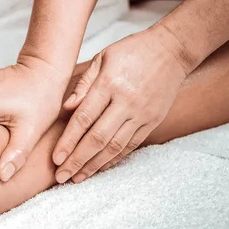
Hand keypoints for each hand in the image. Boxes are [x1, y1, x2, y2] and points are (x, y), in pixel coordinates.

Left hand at [52, 24, 190, 183]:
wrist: (172, 50)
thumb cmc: (132, 51)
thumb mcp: (103, 57)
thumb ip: (83, 84)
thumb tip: (65, 109)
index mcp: (110, 84)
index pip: (84, 119)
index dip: (68, 141)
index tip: (56, 159)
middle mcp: (126, 102)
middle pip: (98, 138)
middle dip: (77, 160)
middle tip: (61, 177)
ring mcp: (142, 114)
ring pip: (115, 147)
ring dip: (94, 165)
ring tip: (77, 179)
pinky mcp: (152, 121)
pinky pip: (131, 145)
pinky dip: (114, 159)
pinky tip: (99, 169)